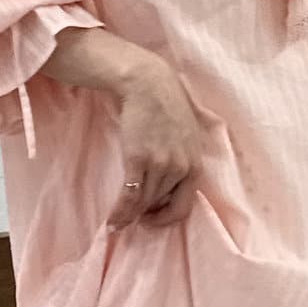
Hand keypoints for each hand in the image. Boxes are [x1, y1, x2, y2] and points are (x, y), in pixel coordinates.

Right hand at [106, 55, 202, 229]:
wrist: (147, 83)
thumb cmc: (166, 105)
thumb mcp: (187, 136)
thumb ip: (184, 159)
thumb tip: (173, 181)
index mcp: (196, 165)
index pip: (184, 206)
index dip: (167, 219)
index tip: (154, 220)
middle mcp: (181, 168)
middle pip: (159, 204)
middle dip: (144, 215)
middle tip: (131, 219)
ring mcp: (160, 165)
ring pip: (143, 202)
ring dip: (129, 216)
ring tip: (117, 223)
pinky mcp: (138, 159)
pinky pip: (129, 196)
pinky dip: (119, 212)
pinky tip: (111, 221)